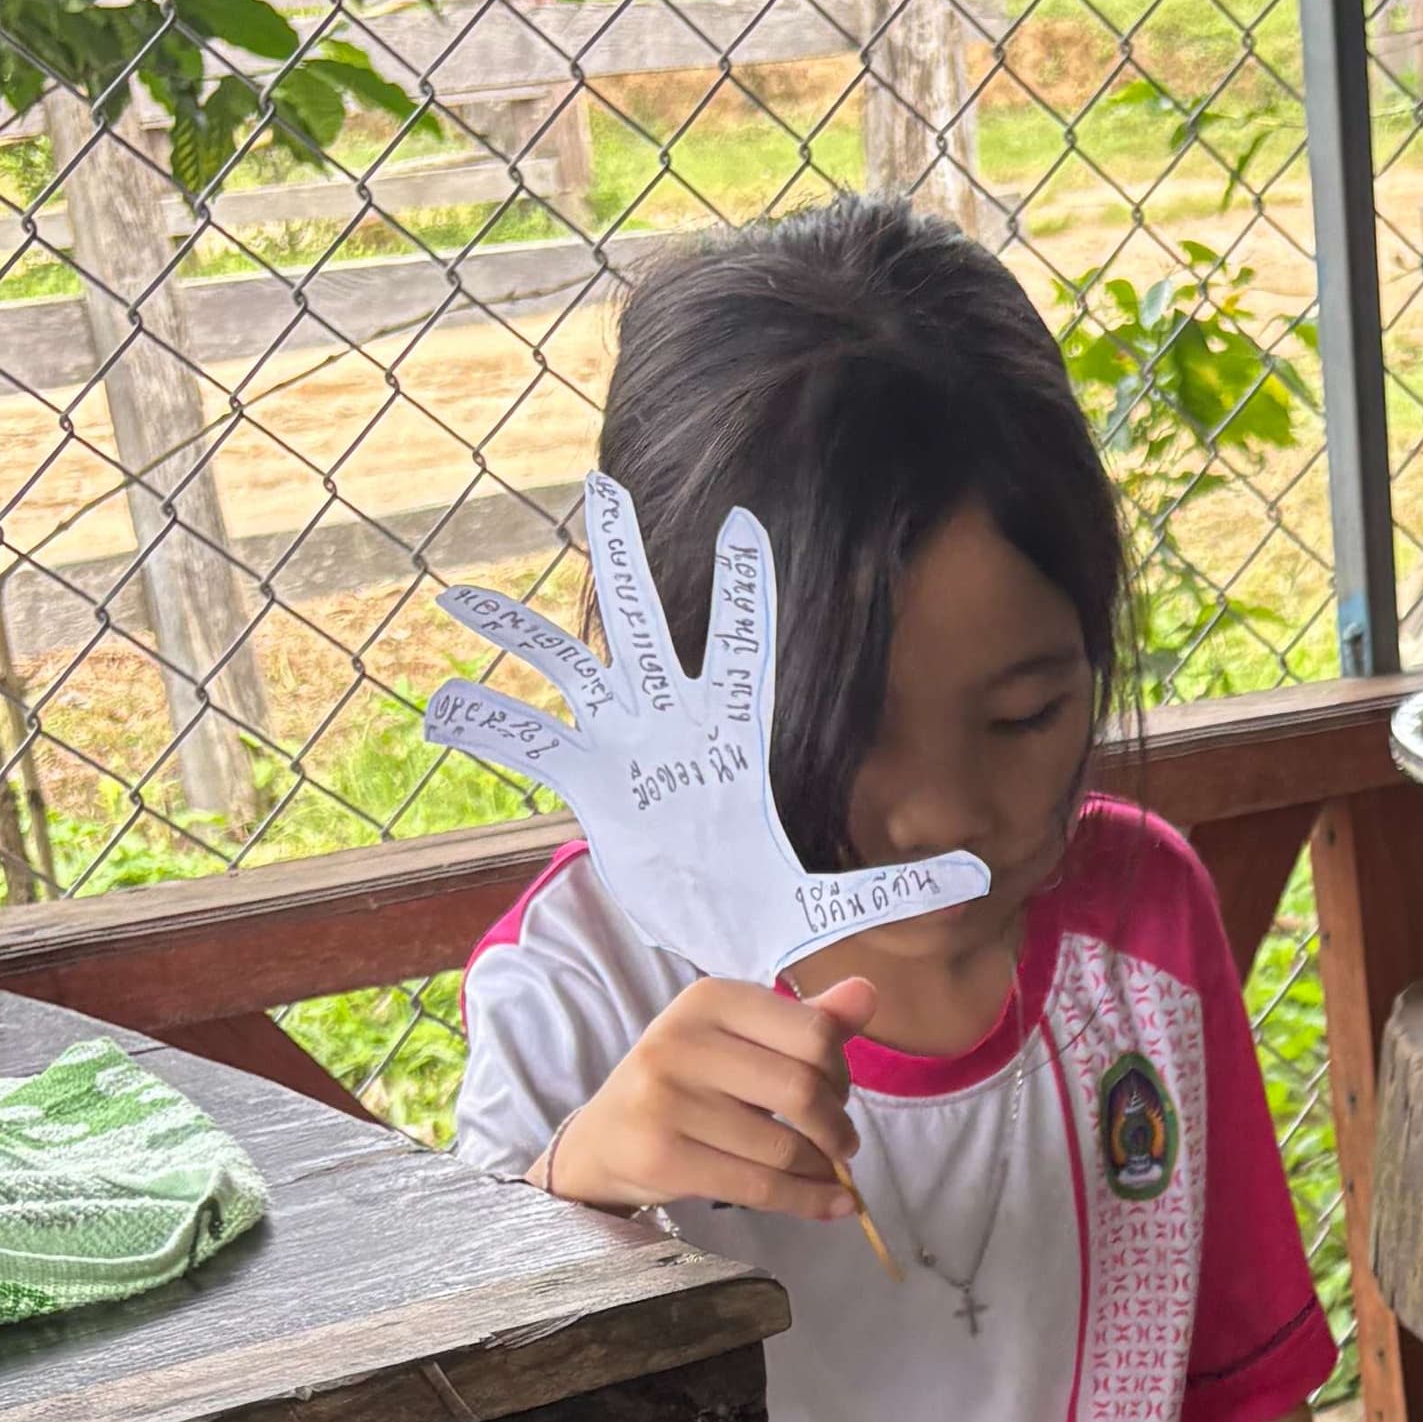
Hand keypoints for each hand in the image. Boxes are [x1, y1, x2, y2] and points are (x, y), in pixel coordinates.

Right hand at [425, 475, 990, 982]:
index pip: (746, 651)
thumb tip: (981, 879)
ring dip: (521, 633)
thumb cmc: (778, 897)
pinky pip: (530, 748)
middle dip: (627, 565)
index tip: (741, 524)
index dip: (742, 592)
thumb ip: (902, 884)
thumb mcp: (835, 898)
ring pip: (573, 671)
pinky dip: (489, 726)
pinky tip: (441, 705)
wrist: (728, 931)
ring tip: (467, 596)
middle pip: (651, 630)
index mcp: (738, 737)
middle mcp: (678, 725)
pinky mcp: (593, 786)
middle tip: (603, 490)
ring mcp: (629, 748)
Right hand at [544, 973, 879, 1227]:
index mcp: (709, 999)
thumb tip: (867, 993)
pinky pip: (760, 1187)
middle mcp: (680, 1040)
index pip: (814, 1033)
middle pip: (803, 1089)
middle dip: (837, 1126)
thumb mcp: (739, 1041)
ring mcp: (665, 1100)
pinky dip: (808, 1201)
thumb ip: (807, 1021)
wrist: (603, 1141)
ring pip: (785, 1147)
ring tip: (827, 1171)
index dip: (841, 1073)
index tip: (838, 1094)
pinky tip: (832, 1204)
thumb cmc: (686, 1085)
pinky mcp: (662, 1157)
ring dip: (823, 1169)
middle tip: (840, 1143)